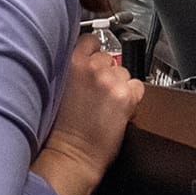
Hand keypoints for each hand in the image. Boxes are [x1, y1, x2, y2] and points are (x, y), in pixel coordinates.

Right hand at [32, 37, 143, 194]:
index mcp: (72, 63)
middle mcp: (93, 68)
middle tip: (98, 92)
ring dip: (118, 84)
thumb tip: (87, 59)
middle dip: (106, 72)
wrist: (72, 154)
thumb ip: (72, 69)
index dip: (93, 52)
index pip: (91, 40)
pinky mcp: (126, 97)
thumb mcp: (58, 88)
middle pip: (109, 57)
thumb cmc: (61, 129)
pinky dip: (132, 96)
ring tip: (106, 103)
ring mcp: (111, 81)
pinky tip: (119, 108)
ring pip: (124, 72)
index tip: (92, 62)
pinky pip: (137, 87)